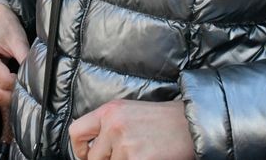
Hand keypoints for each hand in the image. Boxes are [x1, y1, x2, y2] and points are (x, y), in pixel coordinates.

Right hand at [0, 2, 29, 106]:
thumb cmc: (6, 25)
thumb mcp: (19, 41)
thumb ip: (26, 60)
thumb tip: (37, 78)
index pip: (3, 81)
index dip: (18, 84)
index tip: (30, 81)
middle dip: (13, 96)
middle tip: (28, 91)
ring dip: (7, 98)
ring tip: (21, 90)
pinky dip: (2, 95)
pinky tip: (13, 90)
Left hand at [68, 100, 193, 159]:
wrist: (189, 124)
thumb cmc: (161, 119)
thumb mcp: (128, 111)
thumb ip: (107, 125)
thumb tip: (92, 146)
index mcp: (109, 111)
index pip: (76, 132)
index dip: (79, 149)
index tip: (87, 156)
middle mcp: (113, 125)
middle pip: (93, 157)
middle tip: (121, 157)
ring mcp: (125, 143)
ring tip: (139, 153)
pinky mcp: (137, 158)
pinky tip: (146, 158)